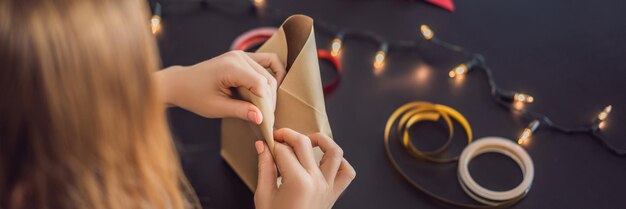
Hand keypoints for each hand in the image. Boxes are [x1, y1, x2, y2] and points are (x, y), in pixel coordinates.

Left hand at [155, 50, 285, 123]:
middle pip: (267, 79)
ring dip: (271, 91)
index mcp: (230, 67)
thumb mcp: (216, 108)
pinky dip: (273, 74)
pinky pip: (268, 61)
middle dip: (269, 101)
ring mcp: (242, 55)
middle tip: (266, 120)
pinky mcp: (243, 57)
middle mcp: (239, 57)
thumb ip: (240, 111)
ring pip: (270, 72)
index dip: (266, 105)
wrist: (181, 83)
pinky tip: (271, 90)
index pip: (260, 85)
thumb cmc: (194, 96)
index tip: (266, 122)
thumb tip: (261, 119)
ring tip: (266, 108)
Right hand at [254, 128, 355, 208]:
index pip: (283, 151)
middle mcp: (316, 182)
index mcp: (297, 182)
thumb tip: (261, 145)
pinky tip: (324, 163)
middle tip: (278, 137)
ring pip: (335, 152)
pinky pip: (347, 173)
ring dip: (322, 141)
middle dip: (288, 135)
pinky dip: (340, 163)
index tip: (265, 143)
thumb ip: (264, 167)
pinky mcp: (334, 195)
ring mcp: (328, 188)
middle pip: (304, 144)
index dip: (272, 144)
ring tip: (308, 142)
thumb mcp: (264, 196)